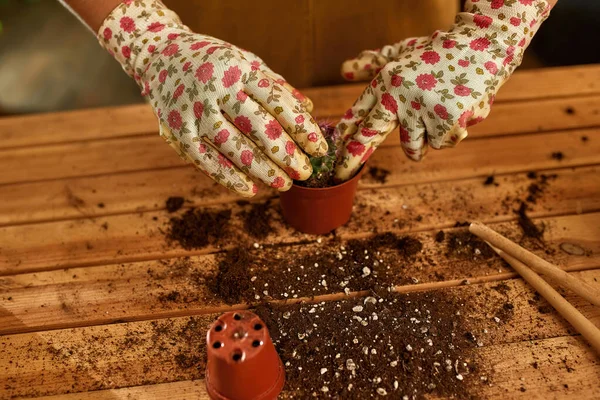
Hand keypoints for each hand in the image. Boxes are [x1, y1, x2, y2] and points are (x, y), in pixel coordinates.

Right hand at [98, 0, 327, 196]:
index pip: (278, 103)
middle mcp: (216, 88)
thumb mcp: (247, 63)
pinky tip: (251, 189)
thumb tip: (309, 112)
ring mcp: (194, 111)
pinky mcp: (177, 131)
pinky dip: (229, 177)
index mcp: (240, 69)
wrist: (160, 54)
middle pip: (258, 127)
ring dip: (262, 170)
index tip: (320, 150)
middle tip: (305, 173)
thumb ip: (277, 87)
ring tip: (284, 185)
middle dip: (286, 154)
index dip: (302, 129)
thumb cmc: (216, 62)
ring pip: (233, 147)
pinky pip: (206, 160)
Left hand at [335, 0, 550, 180]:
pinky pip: (441, 143)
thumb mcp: (402, 54)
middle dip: (352, 158)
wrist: (484, 45)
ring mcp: (422, 110)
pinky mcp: (446, 121)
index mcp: (386, 82)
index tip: (330, 150)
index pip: (359, 113)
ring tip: (438, 110)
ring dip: (425, 137)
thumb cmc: (439, 52)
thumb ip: (373, 64)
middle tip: (341, 173)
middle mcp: (399, 96)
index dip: (344, 133)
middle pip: (370, 136)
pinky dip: (451, 131)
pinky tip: (458, 109)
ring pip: (414, 147)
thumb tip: (343, 70)